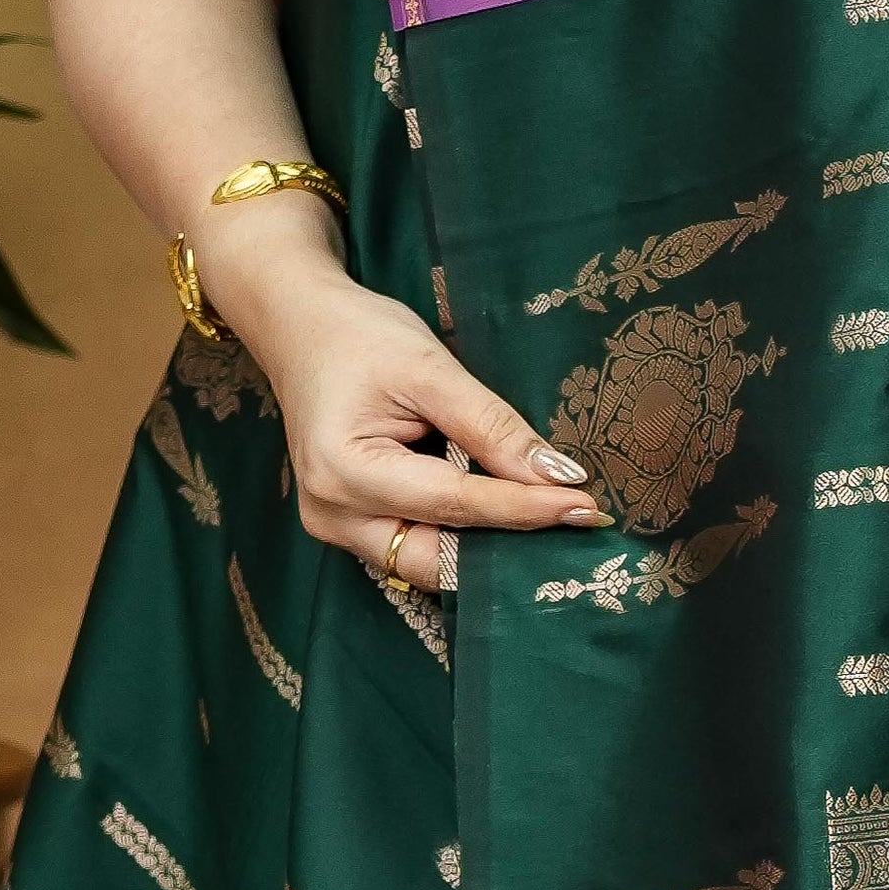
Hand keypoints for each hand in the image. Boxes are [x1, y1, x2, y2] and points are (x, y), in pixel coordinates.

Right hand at [209, 213, 600, 586]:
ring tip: (550, 525)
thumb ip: (493, 427)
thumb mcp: (431, 369)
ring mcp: (336, 527)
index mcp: (344, 471)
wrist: (301, 327)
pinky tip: (507, 518)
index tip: (587, 506)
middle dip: (507, 549)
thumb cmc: (359, 336)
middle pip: (438, 557)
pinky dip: (461, 537)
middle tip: (579, 529)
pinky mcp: (349, 525)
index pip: (455, 505)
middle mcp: (332, 514)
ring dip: (487, 549)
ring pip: (428, 562)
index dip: (525, 509)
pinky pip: (414, 547)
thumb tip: (558, 476)